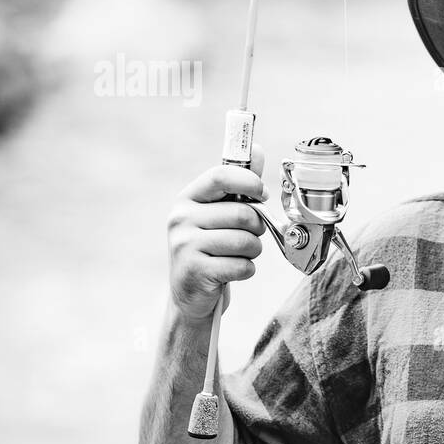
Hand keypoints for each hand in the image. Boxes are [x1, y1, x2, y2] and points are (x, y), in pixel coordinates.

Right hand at [167, 143, 267, 322]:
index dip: (250, 182)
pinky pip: (242, 265)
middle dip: (257, 227)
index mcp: (188, 198)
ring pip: (245, 241)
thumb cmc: (212, 248)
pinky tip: (232, 271)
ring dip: (253, 251)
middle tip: (250, 236)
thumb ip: (239, 184)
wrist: (191, 293)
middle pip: (242, 213)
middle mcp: (181, 218)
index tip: (262, 194)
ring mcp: (184, 245)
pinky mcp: (194, 271)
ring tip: (239, 254)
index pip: (221, 176)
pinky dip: (246, 270)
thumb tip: (256, 150)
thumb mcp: (219, 213)